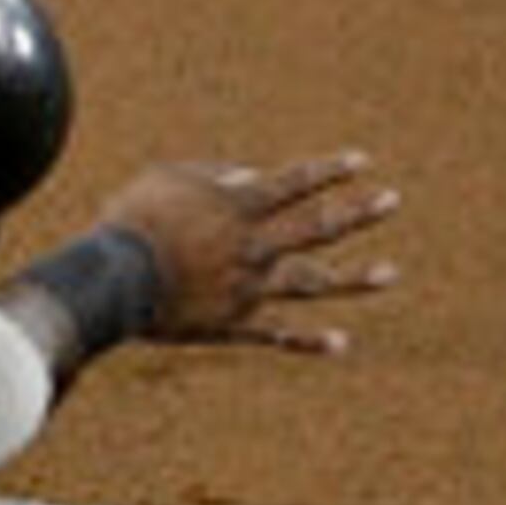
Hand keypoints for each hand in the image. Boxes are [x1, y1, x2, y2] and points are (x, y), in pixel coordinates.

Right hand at [100, 151, 403, 353]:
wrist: (113, 278)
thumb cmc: (132, 219)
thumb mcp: (166, 179)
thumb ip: (212, 174)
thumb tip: (250, 175)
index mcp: (238, 208)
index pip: (294, 183)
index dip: (329, 170)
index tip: (362, 162)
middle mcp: (254, 247)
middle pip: (317, 227)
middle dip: (358, 212)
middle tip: (392, 201)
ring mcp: (249, 288)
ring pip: (313, 282)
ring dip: (356, 278)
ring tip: (392, 272)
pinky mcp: (235, 323)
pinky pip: (279, 334)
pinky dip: (310, 340)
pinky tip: (343, 342)